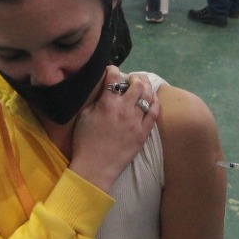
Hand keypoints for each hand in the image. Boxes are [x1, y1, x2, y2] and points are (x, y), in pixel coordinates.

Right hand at [68, 66, 159, 192]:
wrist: (95, 167)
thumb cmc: (85, 142)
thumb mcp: (84, 116)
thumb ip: (96, 100)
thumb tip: (103, 89)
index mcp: (107, 103)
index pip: (114, 77)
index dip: (113, 70)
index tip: (111, 71)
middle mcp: (124, 109)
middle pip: (137, 84)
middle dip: (134, 77)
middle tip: (130, 79)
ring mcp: (136, 121)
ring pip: (148, 95)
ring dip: (146, 86)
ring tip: (142, 85)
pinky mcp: (143, 132)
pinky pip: (154, 112)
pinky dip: (154, 102)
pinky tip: (152, 98)